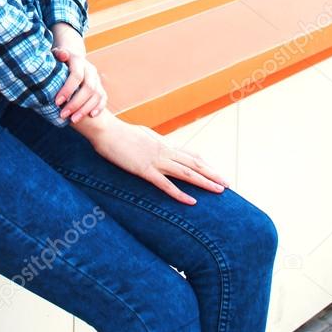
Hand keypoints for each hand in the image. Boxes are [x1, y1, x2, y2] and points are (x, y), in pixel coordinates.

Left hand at [51, 39, 107, 123]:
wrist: (72, 59)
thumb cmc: (58, 60)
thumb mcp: (55, 55)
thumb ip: (58, 55)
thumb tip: (62, 55)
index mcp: (78, 61)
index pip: (76, 75)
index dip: (68, 89)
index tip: (57, 102)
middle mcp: (90, 70)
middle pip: (88, 88)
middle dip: (76, 103)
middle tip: (63, 115)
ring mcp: (97, 79)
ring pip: (97, 95)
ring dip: (85, 109)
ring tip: (73, 120)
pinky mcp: (100, 87)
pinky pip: (103, 98)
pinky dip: (99, 107)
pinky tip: (91, 116)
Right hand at [75, 112, 229, 204]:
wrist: (105, 130)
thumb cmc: (118, 133)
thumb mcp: (140, 135)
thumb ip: (151, 142)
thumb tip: (158, 145)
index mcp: (162, 143)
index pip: (188, 153)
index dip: (204, 163)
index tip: (215, 171)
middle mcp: (163, 150)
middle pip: (193, 163)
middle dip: (212, 174)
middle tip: (227, 184)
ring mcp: (155, 160)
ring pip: (186, 173)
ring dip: (205, 182)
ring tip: (219, 190)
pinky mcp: (144, 170)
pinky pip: (166, 185)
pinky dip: (180, 194)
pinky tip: (192, 201)